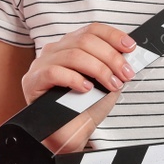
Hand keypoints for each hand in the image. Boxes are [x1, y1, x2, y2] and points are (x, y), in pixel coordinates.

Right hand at [22, 23, 138, 154]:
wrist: (71, 134)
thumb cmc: (85, 107)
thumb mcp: (105, 81)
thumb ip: (113, 65)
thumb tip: (127, 53)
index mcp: (70, 45)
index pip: (91, 29)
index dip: (112, 35)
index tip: (130, 47)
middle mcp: (54, 50)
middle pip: (84, 40)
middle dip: (110, 57)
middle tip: (125, 74)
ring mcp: (41, 64)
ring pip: (73, 55)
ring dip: (98, 69)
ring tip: (111, 84)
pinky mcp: (33, 81)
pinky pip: (54, 72)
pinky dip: (74, 79)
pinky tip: (86, 89)